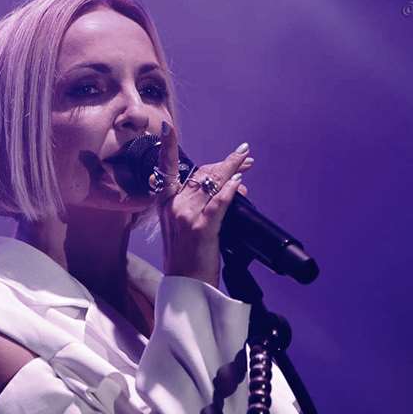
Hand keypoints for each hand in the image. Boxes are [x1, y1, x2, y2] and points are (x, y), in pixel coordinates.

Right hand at [156, 121, 253, 288]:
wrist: (185, 285)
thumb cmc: (186, 259)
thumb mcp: (183, 227)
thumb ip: (196, 205)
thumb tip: (222, 189)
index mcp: (165, 205)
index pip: (166, 169)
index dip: (167, 148)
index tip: (168, 128)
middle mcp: (173, 206)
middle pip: (200, 174)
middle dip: (224, 164)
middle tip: (243, 159)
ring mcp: (186, 216)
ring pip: (211, 183)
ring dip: (232, 169)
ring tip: (247, 162)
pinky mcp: (202, 228)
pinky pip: (219, 202)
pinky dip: (230, 189)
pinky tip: (239, 181)